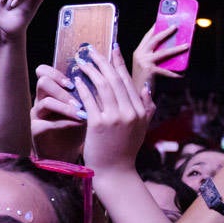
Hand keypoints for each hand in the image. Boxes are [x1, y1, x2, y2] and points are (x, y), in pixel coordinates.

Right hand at [30, 63, 86, 163]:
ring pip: (45, 100)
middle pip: (42, 80)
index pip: (45, 71)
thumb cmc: (78, 127)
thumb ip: (89, 94)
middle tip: (75, 89)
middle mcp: (41, 99)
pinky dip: (66, 121)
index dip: (58, 71)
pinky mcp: (37, 129)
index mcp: (51, 90)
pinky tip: (79, 122)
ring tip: (80, 109)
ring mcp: (38, 114)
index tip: (76, 77)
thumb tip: (107, 77)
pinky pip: (48, 122)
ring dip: (64, 103)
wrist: (69, 152)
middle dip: (61, 85)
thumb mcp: (84, 107)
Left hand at [68, 46, 154, 173]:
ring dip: (91, 71)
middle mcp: (130, 112)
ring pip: (103, 86)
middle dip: (102, 61)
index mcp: (141, 111)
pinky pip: (89, 100)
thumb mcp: (141, 128)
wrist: (115, 173)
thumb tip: (147, 88)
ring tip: (81, 61)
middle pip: (115, 79)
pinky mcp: (98, 125)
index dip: (119, 63)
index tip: (113, 49)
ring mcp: (115, 118)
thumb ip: (146, 108)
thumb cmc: (124, 150)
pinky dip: (83, 88)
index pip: (128, 81)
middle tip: (91, 50)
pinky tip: (76, 80)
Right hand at [131, 24, 187, 95]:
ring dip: (176, 48)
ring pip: (163, 52)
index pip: (147, 36)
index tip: (163, 19)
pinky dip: (175, 73)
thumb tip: (171, 48)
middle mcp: (139, 55)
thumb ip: (155, 57)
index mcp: (138, 52)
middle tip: (176, 26)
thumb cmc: (143, 80)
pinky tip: (182, 74)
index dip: (155, 27)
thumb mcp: (146, 65)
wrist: (133, 95)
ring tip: (187, 46)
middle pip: (154, 39)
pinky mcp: (149, 71)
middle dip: (166, 32)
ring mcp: (143, 62)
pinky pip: (166, 70)